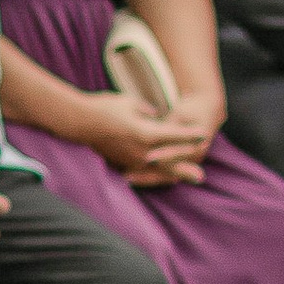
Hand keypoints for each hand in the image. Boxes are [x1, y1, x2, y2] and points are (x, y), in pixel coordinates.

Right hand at [88, 93, 207, 185]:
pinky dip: (155, 176)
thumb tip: (156, 117)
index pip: (174, 135)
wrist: (79, 122)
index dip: (190, 135)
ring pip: (157, 171)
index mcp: (147, 133)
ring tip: (185, 179)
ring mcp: (132, 160)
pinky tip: (163, 178)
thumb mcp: (131, 103)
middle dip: (187, 165)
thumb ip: (148, 112)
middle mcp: (142, 151)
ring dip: (173, 175)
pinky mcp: (122, 164)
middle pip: (170, 161)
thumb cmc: (105, 108)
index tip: (203, 135)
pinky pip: (143, 173)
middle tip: (201, 176)